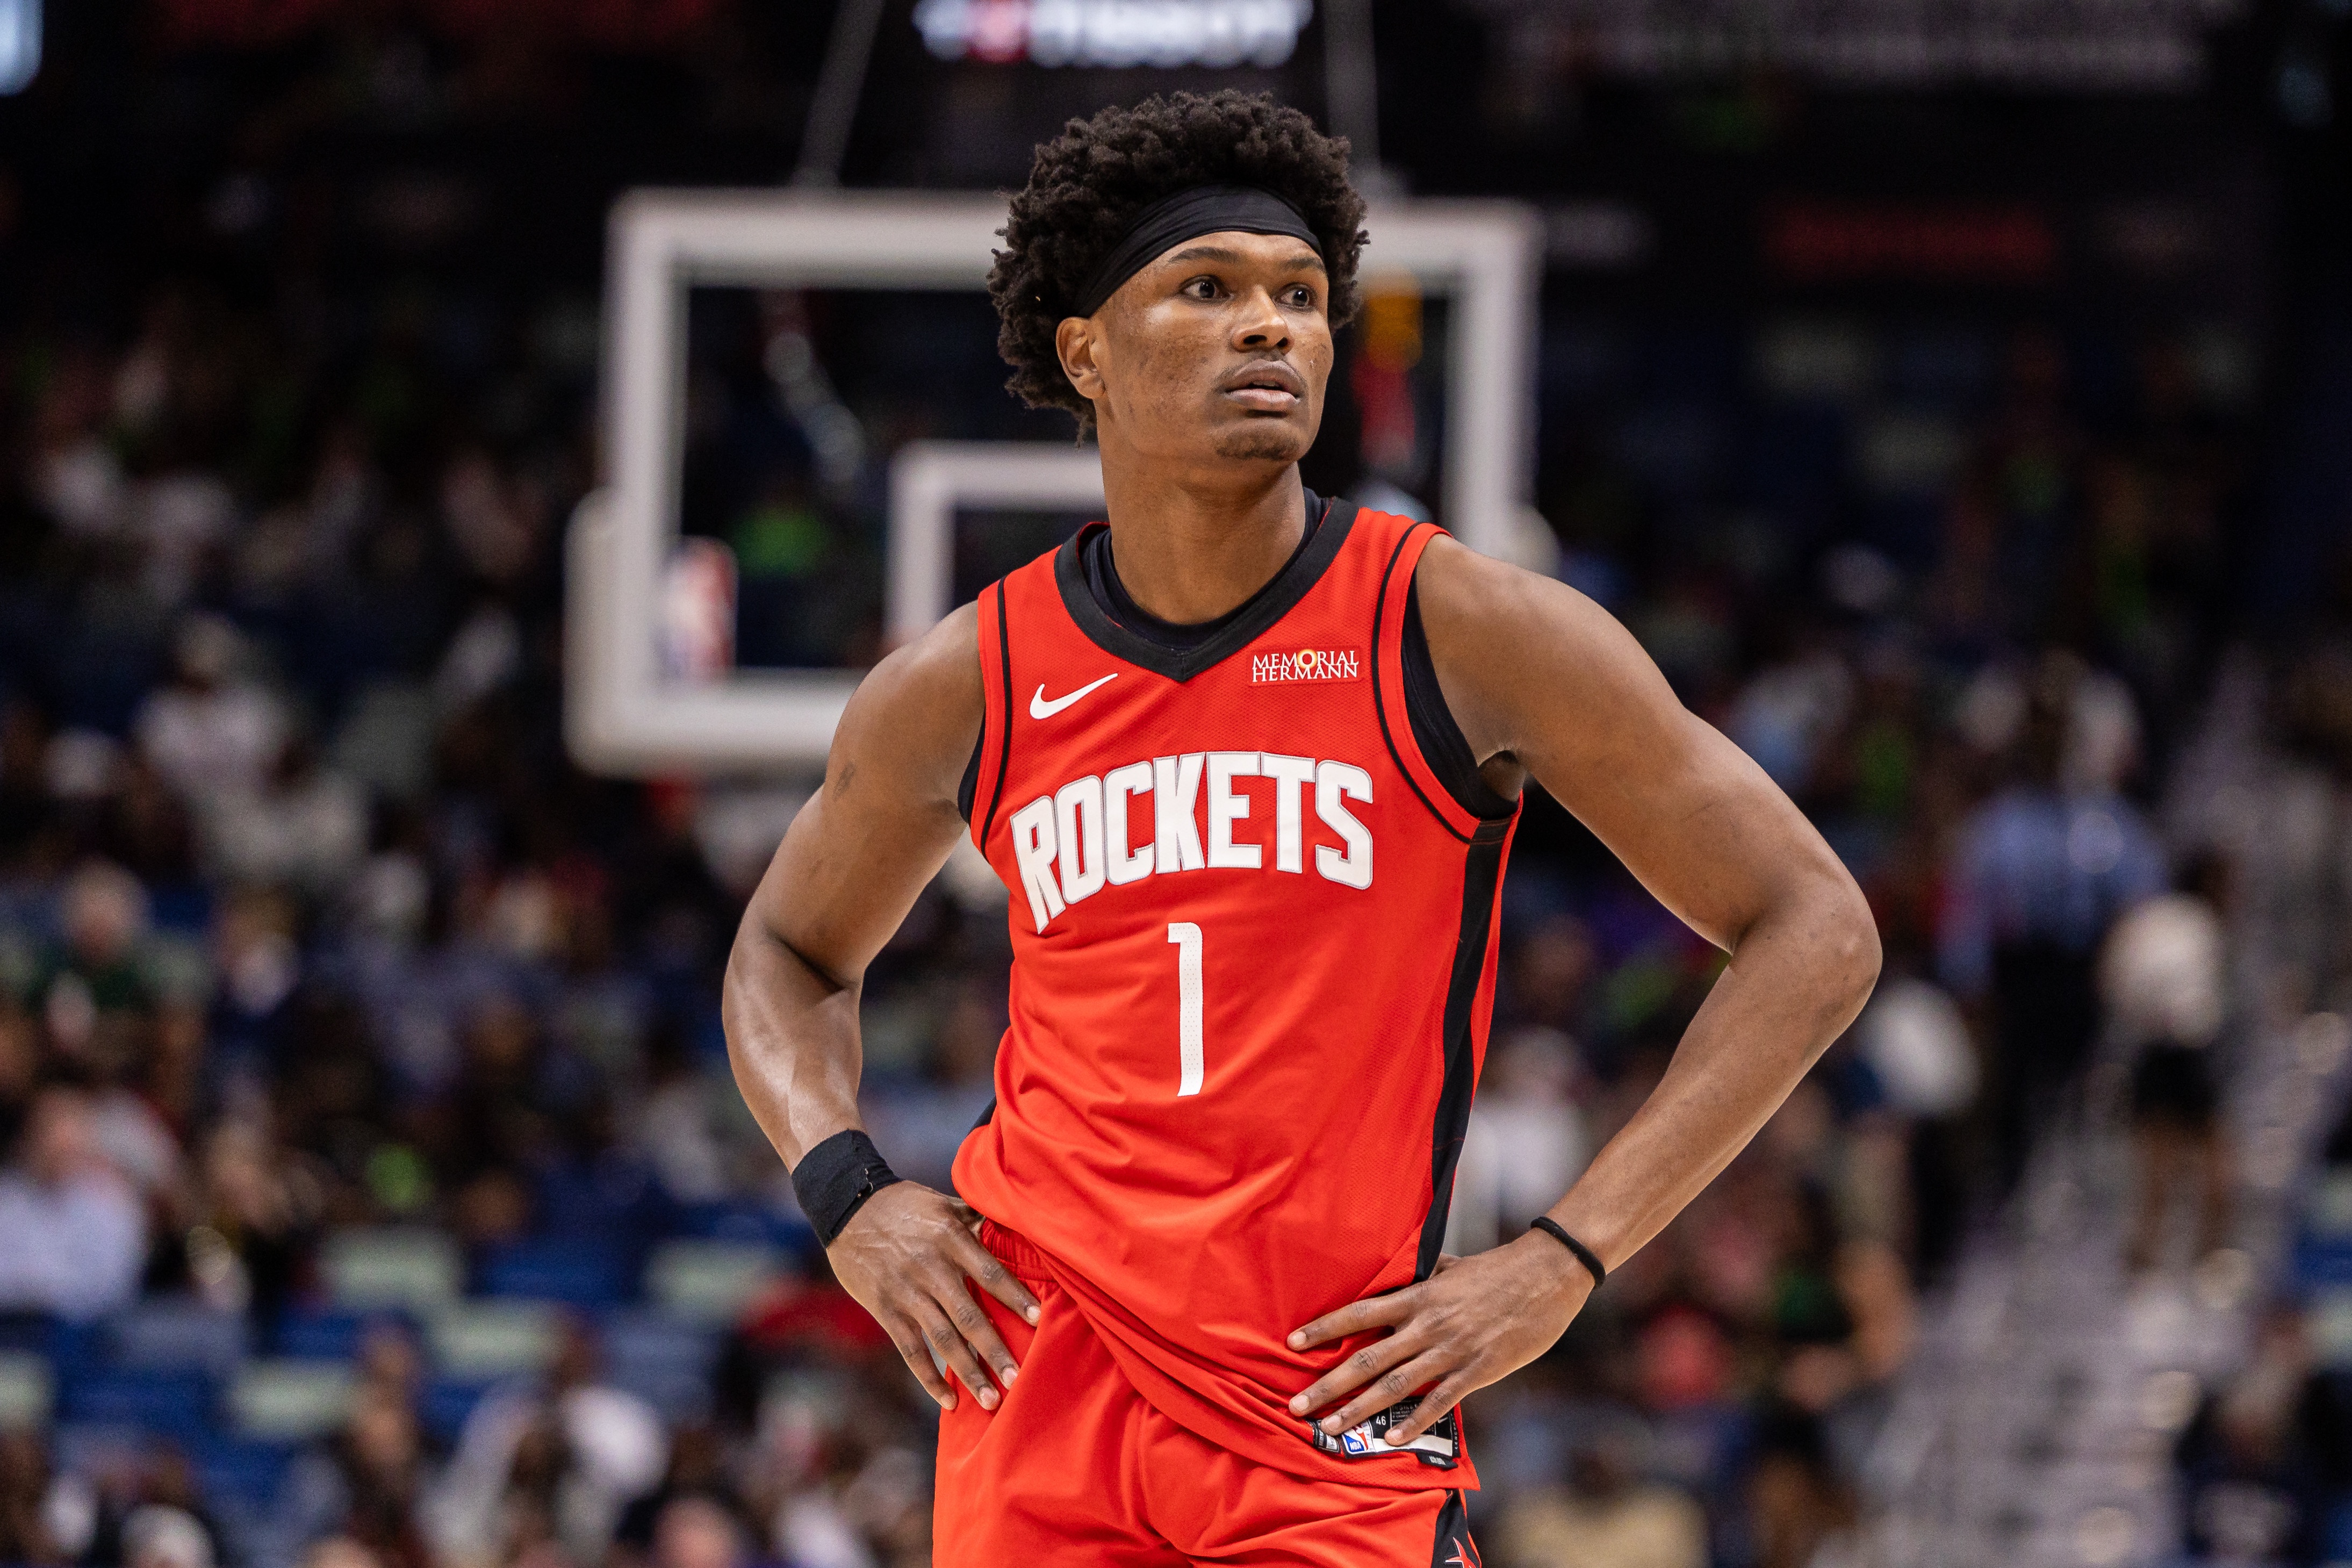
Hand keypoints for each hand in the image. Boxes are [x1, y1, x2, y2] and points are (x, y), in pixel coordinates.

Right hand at [827, 1182, 1040, 1411]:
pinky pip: (910, 1349)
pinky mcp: (885, 1308)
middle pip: (969, 1315)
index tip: (1037, 1320)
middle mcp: (930, 1267)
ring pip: (942, 1338)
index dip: (1014, 1297)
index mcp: (950, 1238)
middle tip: (1017, 1379)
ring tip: (991, 1401)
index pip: (989, 1272)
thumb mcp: (944, 1203)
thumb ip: (977, 1221)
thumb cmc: (905, 1204)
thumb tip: (1018, 1230)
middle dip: (994, 1350)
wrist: (848, 1206)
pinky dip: (928, 1378)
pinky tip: (948, 1400)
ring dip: (967, 1371)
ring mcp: (906, 1291)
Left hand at [1285, 1232, 1590, 1446]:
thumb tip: (1401, 1272)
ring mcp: (1451, 1350)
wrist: (1548, 1274)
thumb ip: (1423, 1276)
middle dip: (1328, 1384)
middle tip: (1295, 1406)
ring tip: (1329, 1428)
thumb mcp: (1451, 1266)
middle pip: (1366, 1358)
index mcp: (1418, 1296)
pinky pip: (1439, 1401)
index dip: (1324, 1328)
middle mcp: (1427, 1324)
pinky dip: (1414, 1422)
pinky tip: (1391, 1439)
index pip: (1359, 1313)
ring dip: (1358, 1409)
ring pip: (1395, 1385)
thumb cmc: (1499, 1269)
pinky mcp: (1478, 1371)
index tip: (1291, 1342)